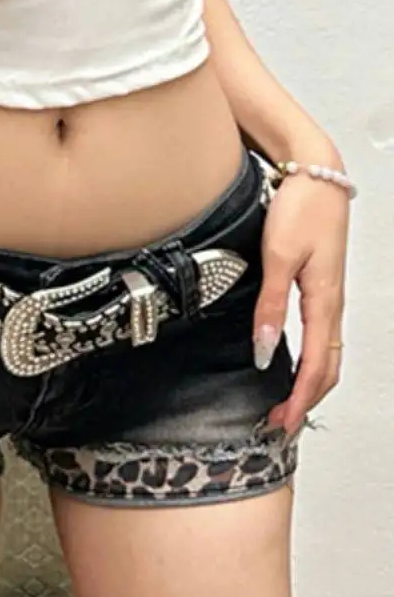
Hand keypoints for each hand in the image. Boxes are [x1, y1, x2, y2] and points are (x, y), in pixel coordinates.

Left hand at [253, 169, 349, 435]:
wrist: (317, 172)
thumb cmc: (301, 207)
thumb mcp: (278, 257)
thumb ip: (271, 306)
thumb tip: (264, 351)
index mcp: (324, 301)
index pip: (316, 365)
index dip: (300, 399)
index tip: (283, 423)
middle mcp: (332, 303)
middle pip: (327, 367)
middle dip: (307, 400)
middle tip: (282, 424)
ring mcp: (330, 295)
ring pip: (327, 353)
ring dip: (311, 382)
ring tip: (288, 403)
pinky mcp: (322, 286)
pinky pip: (322, 335)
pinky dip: (312, 360)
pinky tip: (294, 364)